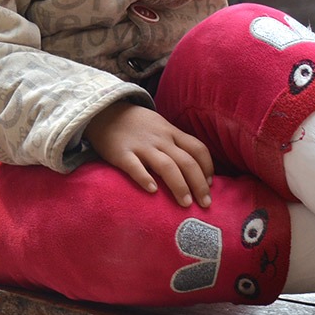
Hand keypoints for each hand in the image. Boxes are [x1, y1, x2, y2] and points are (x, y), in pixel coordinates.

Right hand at [84, 101, 213, 207]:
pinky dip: (145, 178)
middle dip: (199, 184)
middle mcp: (160, 139)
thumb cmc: (136, 124)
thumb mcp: (160, 126)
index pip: (198, 149)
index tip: (210, 185)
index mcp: (171, 132)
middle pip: (186, 161)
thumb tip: (195, 167)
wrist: (104, 111)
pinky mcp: (121, 153)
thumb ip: (175, 142)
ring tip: (185, 204)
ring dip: (179, 186)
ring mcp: (141, 146)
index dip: (208, 168)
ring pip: (166, 166)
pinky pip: (134, 167)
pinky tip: (152, 190)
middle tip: (205, 204)